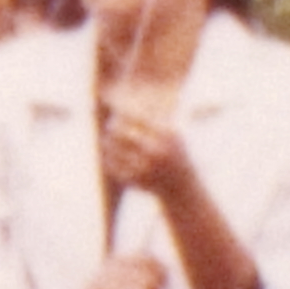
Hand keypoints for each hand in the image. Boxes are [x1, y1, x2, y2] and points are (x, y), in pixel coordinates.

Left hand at [92, 85, 203, 209]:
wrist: (183, 190)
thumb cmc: (177, 156)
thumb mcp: (174, 135)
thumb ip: (157, 118)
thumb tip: (137, 98)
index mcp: (168, 135)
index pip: (137, 117)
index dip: (123, 111)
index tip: (115, 107)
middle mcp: (157, 151)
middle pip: (121, 133)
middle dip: (113, 128)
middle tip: (109, 125)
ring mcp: (146, 167)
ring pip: (114, 150)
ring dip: (107, 144)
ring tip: (106, 140)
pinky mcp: (136, 181)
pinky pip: (113, 167)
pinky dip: (109, 160)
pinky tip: (109, 156)